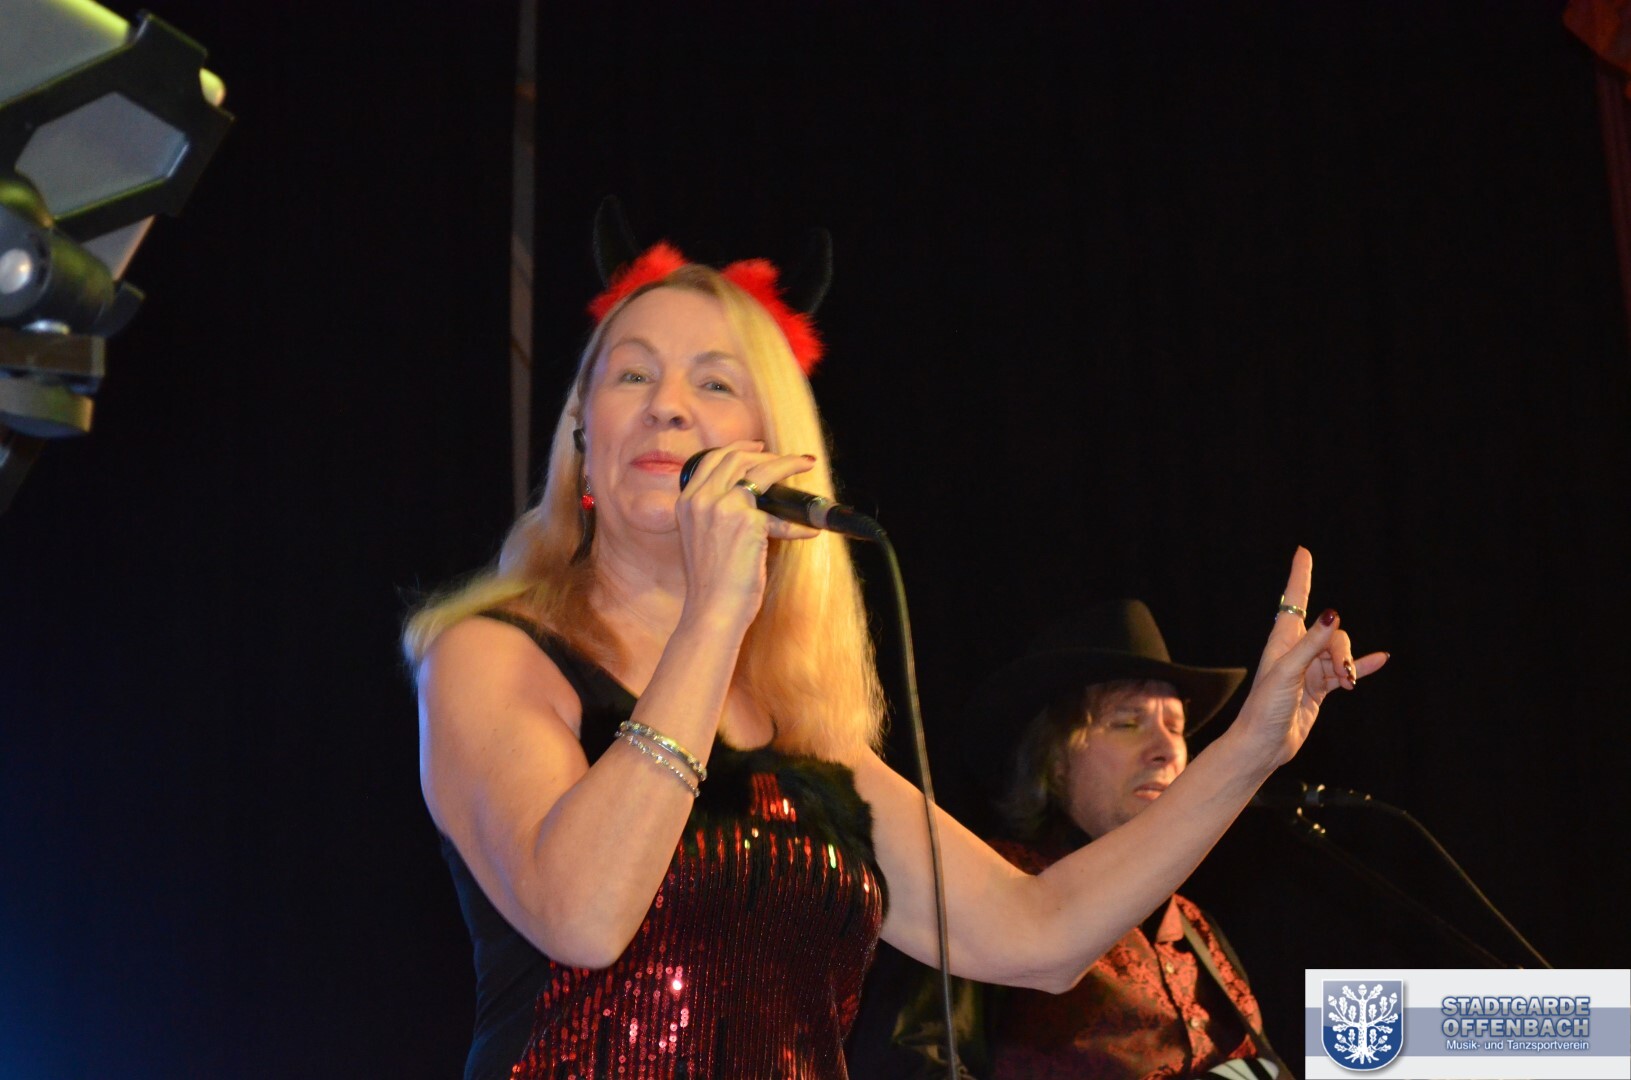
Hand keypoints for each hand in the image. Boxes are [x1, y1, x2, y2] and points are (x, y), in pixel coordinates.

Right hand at [674, 442, 818, 624]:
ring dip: (788, 465)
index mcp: (686, 501)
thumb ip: (715, 513)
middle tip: (789, 459)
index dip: (739, 448)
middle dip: (767, 454)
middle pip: (737, 458)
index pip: (712, 459)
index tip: (758, 448)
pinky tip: (810, 531)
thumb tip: (750, 498)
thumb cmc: (711, 582)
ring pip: (761, 471)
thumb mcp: (701, 538)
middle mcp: (701, 499)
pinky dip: (799, 524)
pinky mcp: (747, 523)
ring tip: (805, 467)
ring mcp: (723, 507)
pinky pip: (781, 515)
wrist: (712, 610)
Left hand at [1235, 547, 1388, 768]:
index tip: (1303, 552)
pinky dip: (1362, 667)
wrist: (1264, 744)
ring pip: (1339, 653)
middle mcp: (1296, 650)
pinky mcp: (1319, 688)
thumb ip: (1312, 644)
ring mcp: (1309, 669)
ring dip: (1349, 666)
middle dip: (1342, 649)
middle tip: (1342, 673)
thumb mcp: (1288, 672)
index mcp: (1282, 640)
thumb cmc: (1265, 707)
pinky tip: (1381, 660)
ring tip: (1348, 685)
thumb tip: (1332, 613)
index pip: (1294, 599)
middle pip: (1331, 632)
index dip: (1300, 575)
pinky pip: (1345, 671)